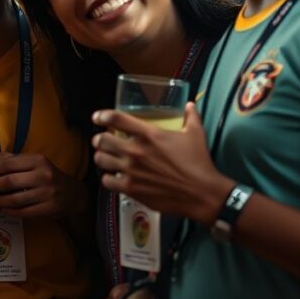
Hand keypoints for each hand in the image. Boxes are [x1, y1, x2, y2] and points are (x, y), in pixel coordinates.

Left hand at [0, 151, 85, 218]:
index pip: (8, 164)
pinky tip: (0, 209)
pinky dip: (9, 211)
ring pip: (15, 199)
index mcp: (37, 160)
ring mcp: (47, 193)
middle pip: (9, 181)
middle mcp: (43, 174)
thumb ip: (6, 160)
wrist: (72, 193)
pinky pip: (24, 212)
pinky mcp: (49, 208)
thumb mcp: (30, 162)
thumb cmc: (44, 175)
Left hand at [91, 103, 232, 223]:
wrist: (201, 193)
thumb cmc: (198, 162)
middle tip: (102, 141)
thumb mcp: (195, 134)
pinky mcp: (130, 189)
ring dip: (101, 157)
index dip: (102, 116)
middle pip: (102, 140)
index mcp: (147, 133)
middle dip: (99, 140)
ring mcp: (130, 170)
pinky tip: (113, 178)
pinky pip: (107, 181)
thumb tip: (189, 105)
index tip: (97, 117)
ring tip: (105, 158)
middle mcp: (134, 150)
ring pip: (100, 160)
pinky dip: (108, 178)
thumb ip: (190, 116)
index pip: (115, 118)